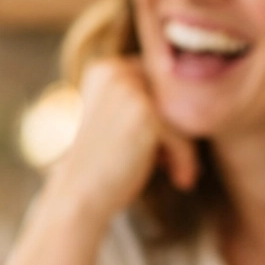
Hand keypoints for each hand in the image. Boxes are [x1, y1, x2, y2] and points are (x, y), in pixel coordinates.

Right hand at [53, 58, 198, 222]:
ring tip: (178, 171)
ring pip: (180, 116)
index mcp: (104, 69)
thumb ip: (141, 103)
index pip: (157, 81)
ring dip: (183, 147)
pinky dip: (186, 161)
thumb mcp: (113, 121)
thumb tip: (188, 102)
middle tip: (171, 160)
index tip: (164, 147)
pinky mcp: (146, 115)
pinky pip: (182, 136)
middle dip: (176, 129)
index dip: (165, 113)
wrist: (75, 196)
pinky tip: (183, 180)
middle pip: (171, 95)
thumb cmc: (95, 165)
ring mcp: (131, 90)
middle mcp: (116, 71)